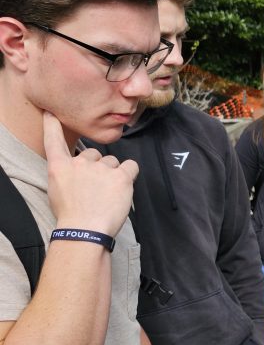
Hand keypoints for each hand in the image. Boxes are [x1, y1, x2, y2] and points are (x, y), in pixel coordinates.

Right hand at [44, 111, 137, 235]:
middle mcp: (80, 162)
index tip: (52, 114)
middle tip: (97, 189)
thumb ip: (67, 175)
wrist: (84, 230)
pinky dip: (130, 175)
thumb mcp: (58, 191)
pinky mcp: (120, 176)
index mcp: (59, 167)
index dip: (52, 125)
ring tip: (108, 193)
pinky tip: (124, 187)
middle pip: (95, 155)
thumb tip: (78, 171)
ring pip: (112, 162)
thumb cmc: (71, 216)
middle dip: (98, 168)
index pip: (54, 140)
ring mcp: (101, 168)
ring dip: (113, 174)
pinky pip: (131, 166)